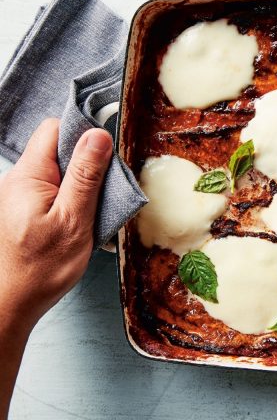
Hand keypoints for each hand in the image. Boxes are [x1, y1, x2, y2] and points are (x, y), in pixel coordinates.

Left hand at [0, 119, 112, 329]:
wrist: (11, 304)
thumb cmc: (42, 268)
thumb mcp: (74, 219)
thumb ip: (86, 175)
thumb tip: (98, 134)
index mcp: (28, 176)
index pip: (54, 129)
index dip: (82, 134)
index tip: (106, 154)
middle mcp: (17, 180)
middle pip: (56, 149)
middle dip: (85, 163)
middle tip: (103, 190)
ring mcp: (18, 195)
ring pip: (56, 170)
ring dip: (80, 184)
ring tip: (92, 210)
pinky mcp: (22, 210)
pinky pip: (51, 190)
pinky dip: (70, 199)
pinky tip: (79, 219)